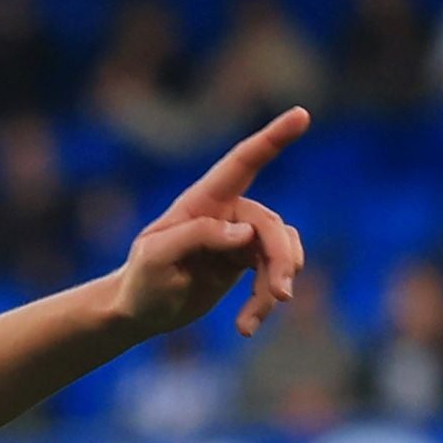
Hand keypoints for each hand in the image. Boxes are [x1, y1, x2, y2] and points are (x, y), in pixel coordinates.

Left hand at [117, 108, 313, 340]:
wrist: (140, 312)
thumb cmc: (140, 281)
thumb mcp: (155, 258)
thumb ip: (197, 236)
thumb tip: (244, 232)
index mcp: (202, 202)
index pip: (242, 163)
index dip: (273, 139)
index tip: (301, 115)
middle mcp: (227, 213)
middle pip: (270, 225)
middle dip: (280, 259)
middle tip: (280, 295)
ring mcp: (240, 237)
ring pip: (281, 250)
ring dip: (275, 285)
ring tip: (249, 323)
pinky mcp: (246, 261)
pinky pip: (274, 273)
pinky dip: (267, 301)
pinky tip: (246, 327)